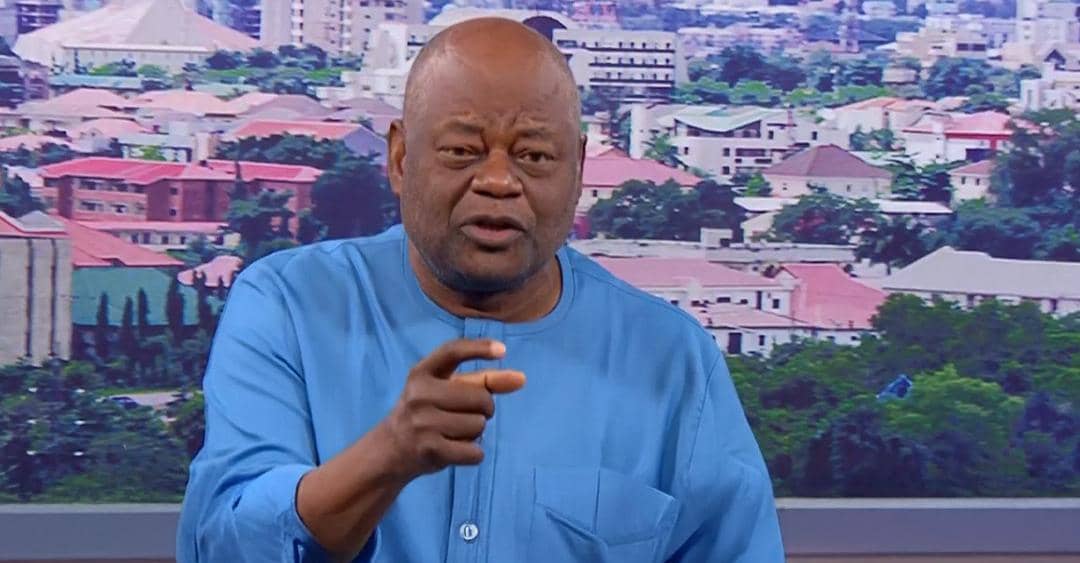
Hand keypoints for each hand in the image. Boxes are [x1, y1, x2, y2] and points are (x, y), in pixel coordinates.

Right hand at [380, 338, 525, 479]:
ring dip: (476, 432)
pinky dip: (473, 454)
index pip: (452, 351)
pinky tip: (456, 450)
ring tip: (454, 433)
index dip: (479, 348)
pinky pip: (475, 452)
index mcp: (421, 373)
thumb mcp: (446, 390)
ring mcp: (423, 423)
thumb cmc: (428, 412)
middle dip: (485, 408)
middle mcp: (419, 394)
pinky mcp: (430, 450)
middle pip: (481, 398)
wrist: (391, 449)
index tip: (503, 351)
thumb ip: (483, 381)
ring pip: (479, 425)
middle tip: (465, 414)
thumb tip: (521, 378)